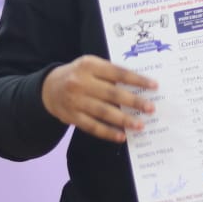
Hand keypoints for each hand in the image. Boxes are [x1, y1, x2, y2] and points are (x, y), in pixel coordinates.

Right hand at [41, 55, 155, 143]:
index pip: (118, 72)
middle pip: (112, 93)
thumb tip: (139, 86)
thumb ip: (109, 73)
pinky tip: (122, 135)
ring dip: (124, 119)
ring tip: (140, 125)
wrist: (48, 88)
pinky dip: (108, 132)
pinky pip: (92, 127)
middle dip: (134, 101)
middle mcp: (81, 82)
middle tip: (151, 108)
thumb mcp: (90, 66)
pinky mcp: (71, 117)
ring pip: (103, 112)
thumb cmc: (78, 75)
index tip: (154, 86)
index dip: (137, 79)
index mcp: (89, 65)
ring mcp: (75, 101)